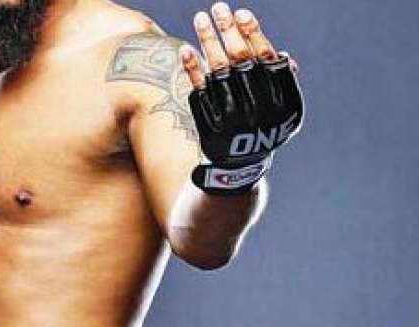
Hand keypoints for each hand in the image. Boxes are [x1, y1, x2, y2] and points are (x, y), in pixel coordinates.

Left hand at [179, 3, 303, 194]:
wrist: (237, 170)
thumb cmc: (260, 132)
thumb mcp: (279, 114)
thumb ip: (280, 85)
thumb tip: (281, 56)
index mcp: (281, 102)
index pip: (267, 59)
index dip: (254, 34)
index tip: (242, 13)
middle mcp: (258, 109)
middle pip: (242, 60)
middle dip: (229, 30)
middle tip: (218, 7)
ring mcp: (233, 116)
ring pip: (219, 70)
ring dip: (209, 41)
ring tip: (200, 18)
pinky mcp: (209, 124)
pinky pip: (199, 90)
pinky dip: (192, 69)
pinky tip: (185, 49)